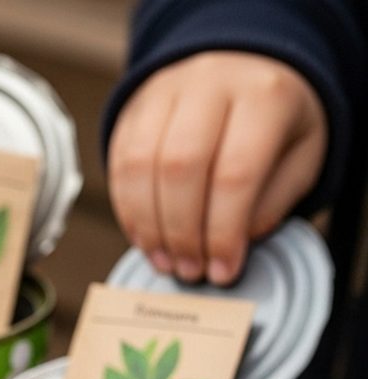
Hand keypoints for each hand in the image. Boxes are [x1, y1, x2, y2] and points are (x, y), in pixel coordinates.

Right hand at [109, 53, 326, 284]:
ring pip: (140, 165)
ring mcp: (166, 89)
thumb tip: (230, 243)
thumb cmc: (277, 122)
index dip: (224, 233)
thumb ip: (271, 202)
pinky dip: (128, 211)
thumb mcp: (301, 159)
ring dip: (150, 226)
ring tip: (167, 261)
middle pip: (181, 167)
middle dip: (183, 233)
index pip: (235, 172)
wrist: (247, 65)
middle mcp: (211, 81)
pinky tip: (146, 239)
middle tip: (191, 270)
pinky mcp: (135, 107)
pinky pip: (119, 163)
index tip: (224, 272)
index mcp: (264, 95)